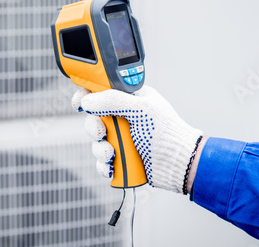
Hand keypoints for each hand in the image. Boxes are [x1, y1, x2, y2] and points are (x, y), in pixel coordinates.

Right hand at [72, 85, 203, 193]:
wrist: (179, 164)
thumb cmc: (167, 132)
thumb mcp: (140, 109)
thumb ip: (112, 100)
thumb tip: (87, 100)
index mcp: (130, 100)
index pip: (102, 92)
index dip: (87, 96)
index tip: (79, 103)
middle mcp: (124, 118)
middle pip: (94, 118)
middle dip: (94, 127)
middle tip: (102, 132)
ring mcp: (123, 138)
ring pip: (96, 141)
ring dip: (100, 149)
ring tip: (112, 154)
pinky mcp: (122, 158)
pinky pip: (102, 161)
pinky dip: (103, 165)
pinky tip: (112, 166)